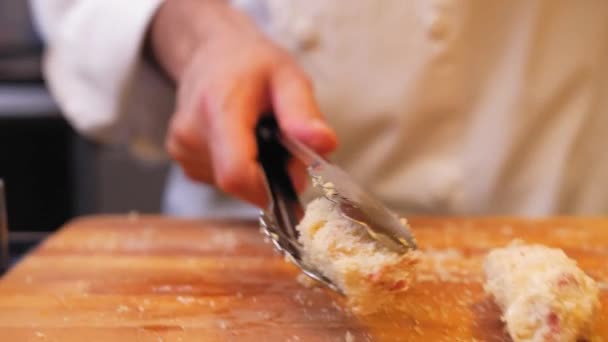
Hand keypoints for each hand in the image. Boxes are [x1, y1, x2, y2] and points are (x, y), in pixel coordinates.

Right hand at [149, 0, 336, 207]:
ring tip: (259, 135)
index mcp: (219, 108)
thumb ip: (304, 112)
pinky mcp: (180, 156)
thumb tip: (324, 145)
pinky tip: (241, 139)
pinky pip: (217, 178)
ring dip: (254, 169)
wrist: (211, 52)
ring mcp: (181, 146)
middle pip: (237, 182)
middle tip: (282, 145)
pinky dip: (237, 166)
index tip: (293, 180)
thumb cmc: (252, 63)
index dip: (268, 190)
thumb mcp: (289, 76)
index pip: (236, 174)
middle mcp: (192, 132)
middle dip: (268, 176)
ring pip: (228, 183)